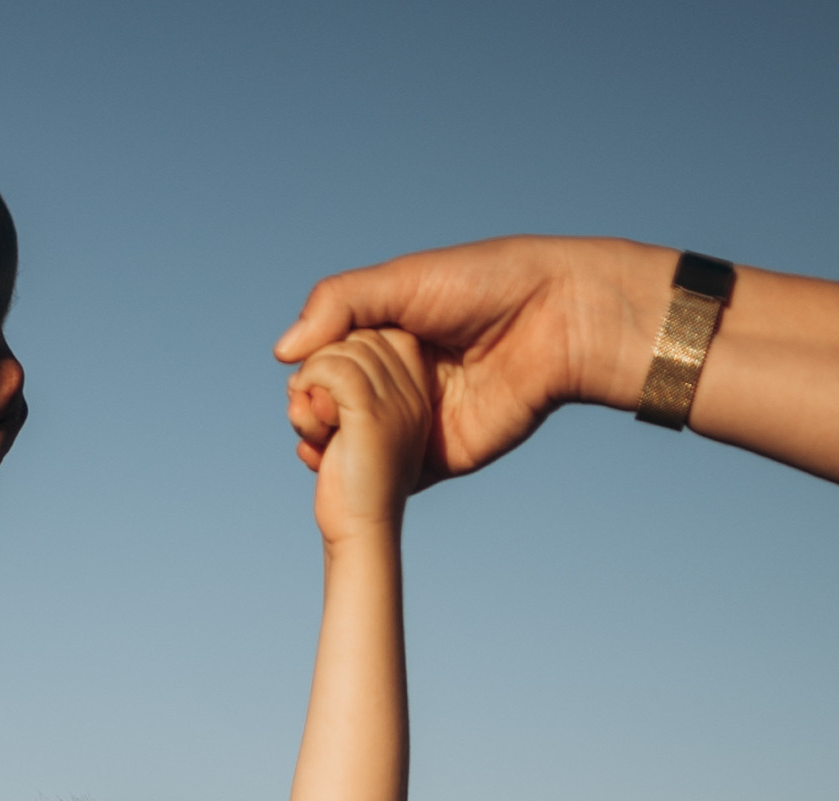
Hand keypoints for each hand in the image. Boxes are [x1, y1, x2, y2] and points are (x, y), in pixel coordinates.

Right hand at [278, 236, 663, 485]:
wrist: (556, 322)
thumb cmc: (486, 285)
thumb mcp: (403, 280)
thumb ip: (340, 304)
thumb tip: (282, 352)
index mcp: (390, 335)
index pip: (330, 362)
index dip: (309, 375)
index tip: (298, 383)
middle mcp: (399, 381)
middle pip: (337, 408)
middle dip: (313, 413)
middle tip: (304, 413)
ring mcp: (416, 423)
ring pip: (357, 447)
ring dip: (327, 450)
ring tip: (311, 443)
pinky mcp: (438, 459)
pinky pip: (391, 480)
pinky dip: (360, 483)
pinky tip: (334, 474)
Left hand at [291, 328, 435, 546]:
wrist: (361, 534)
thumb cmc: (352, 488)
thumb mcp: (352, 431)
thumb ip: (344, 394)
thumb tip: (308, 359)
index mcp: (417, 394)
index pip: (381, 336)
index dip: (344, 352)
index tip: (323, 393)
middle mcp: (413, 393)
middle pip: (361, 337)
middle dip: (324, 365)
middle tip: (309, 409)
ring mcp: (396, 402)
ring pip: (344, 350)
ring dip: (311, 380)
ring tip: (306, 421)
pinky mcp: (371, 414)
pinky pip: (333, 369)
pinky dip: (308, 385)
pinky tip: (303, 419)